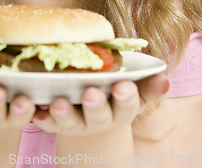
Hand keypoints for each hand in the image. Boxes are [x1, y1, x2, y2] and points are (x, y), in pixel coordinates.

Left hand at [32, 73, 169, 135]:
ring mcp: (76, 122)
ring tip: (57, 101)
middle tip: (91, 92)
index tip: (123, 85)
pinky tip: (36, 111)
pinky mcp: (55, 123)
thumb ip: (150, 84)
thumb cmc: (116, 92)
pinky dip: (41, 117)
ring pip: (70, 121)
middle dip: (96, 105)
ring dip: (64, 113)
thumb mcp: (136, 89)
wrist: (92, 110)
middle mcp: (99, 119)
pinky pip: (47, 122)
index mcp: (121, 109)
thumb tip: (165, 78)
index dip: (127, 96)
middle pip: (99, 115)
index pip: (128, 104)